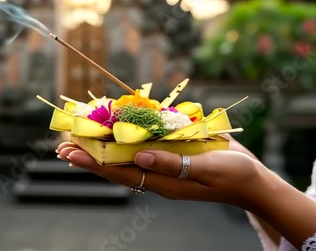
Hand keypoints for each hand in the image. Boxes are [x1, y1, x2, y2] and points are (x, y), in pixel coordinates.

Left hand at [56, 142, 265, 209]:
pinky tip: (114, 132)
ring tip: (78, 140)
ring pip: (125, 157)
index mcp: (163, 182)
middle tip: (62, 147)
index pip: (120, 172)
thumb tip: (139, 157)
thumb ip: (173, 164)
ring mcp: (163, 166)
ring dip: (102, 148)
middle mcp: (157, 175)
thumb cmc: (234, 176)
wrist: (253, 181)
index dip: (94, 162)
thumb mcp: (206, 169)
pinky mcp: (172, 157)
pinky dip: (125, 140)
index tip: (70, 153)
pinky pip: (142, 149)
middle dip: (89, 156)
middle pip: (116, 166)